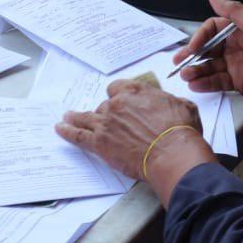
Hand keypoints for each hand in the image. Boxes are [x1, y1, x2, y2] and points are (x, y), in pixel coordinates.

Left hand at [55, 80, 207, 179]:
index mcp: (135, 92)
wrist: (172, 153)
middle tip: (109, 122)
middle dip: (106, 113)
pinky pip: (78, 135)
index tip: (120, 102)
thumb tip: (168, 104)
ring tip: (68, 117)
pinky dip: (67, 132)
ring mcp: (106, 123)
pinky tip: (60, 129)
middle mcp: (117, 104)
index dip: (119, 96)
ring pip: (86, 117)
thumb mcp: (182, 105)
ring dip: (76, 117)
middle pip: (104, 104)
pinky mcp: (100, 143)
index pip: (118, 88)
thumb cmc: (180, 131)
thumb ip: (168, 101)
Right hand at [175, 0, 242, 100]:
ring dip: (196, 70)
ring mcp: (235, 64)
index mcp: (238, 29)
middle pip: (207, 49)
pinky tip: (196, 84)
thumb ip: (233, 11)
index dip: (200, 37)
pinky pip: (218, 82)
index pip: (211, 29)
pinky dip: (206, 83)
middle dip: (192, 55)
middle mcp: (234, 46)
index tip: (192, 46)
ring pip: (210, 66)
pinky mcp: (239, 82)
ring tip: (186, 75)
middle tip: (178, 62)